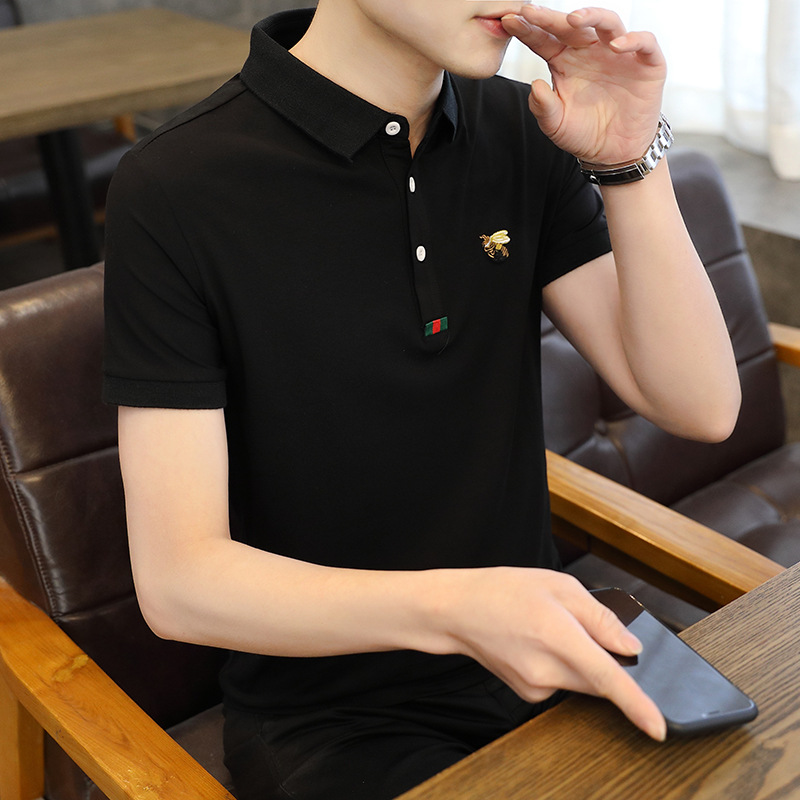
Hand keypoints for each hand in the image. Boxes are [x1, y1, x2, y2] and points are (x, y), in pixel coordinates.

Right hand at [443, 567, 666, 740]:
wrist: (459, 610)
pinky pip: (562, 683)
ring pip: (581, 682)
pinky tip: (536, 643)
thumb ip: (600, 616)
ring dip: (580, 660)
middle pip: (599, 678)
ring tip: (546, 628)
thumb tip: (630, 646)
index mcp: (557, 636)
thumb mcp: (558, 584)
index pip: (605, 677)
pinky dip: (561, 666)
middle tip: (574, 624)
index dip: (635, 704)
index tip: (657, 727)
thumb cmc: (503, 591)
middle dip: (602, 656)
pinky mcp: (529, 694)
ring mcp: (535, 687)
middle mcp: (546, 669)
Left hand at [501, 6, 665, 164]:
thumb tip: (534, 85)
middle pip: (572, 26)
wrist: (613, 153)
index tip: (508, 21)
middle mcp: (590, 51)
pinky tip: (616, 46)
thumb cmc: (583, 134)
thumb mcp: (555, 125)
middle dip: (551, 17)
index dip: (528, 29)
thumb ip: (542, 107)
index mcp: (565, 61)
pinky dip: (633, 40)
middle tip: (531, 12)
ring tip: (573, 20)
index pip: (545, 39)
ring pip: (607, 22)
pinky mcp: (646, 64)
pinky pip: (643, 43)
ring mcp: (618, 54)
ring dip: (591, 16)